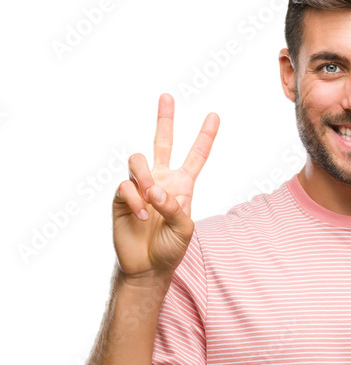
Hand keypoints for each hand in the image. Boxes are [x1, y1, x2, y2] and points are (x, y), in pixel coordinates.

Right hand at [112, 93, 219, 279]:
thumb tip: (154, 189)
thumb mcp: (185, 230)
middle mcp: (160, 180)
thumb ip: (176, 207)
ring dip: (144, 176)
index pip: (196, 157)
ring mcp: (140, 187)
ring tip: (150, 197)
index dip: (205, 137)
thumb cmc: (169, 248)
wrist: (147, 267)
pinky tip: (142, 216)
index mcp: (182, 186)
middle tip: (167, 96)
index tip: (214, 116)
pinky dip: (135, 200)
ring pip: (137, 159)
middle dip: (164, 119)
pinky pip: (125, 186)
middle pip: (162, 142)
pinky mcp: (121, 197)